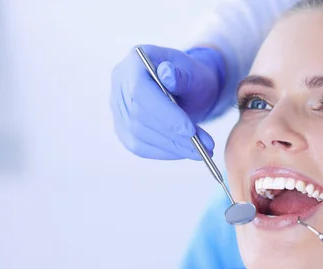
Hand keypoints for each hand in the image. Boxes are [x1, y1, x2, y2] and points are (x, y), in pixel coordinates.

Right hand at [110, 44, 223, 159]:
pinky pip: (139, 147)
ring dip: (172, 147)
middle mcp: (120, 82)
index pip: (140, 91)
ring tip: (201, 150)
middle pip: (139, 116)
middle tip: (204, 147)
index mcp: (135, 60)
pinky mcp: (122, 127)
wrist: (187, 88)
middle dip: (173, 135)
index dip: (164, 114)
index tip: (190, 131)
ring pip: (139, 135)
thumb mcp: (195, 72)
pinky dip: (164, 152)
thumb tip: (167, 73)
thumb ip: (182, 74)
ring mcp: (118, 106)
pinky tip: (184, 152)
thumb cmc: (192, 77)